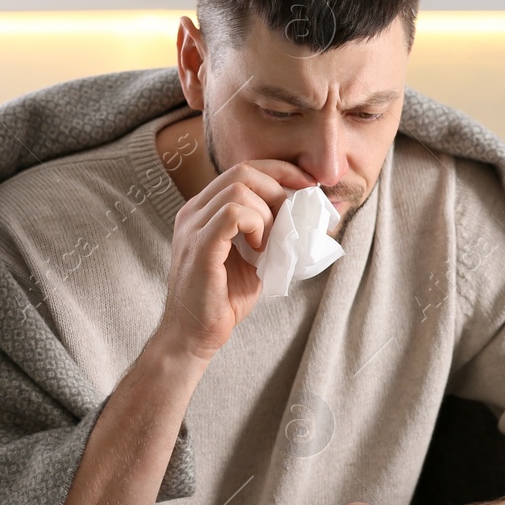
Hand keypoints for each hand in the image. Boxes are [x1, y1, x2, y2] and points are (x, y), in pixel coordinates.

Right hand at [155, 158, 316, 361]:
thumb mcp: (256, 257)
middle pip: (242, 171)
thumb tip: (311, 214)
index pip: (243, 169)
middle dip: (279, 187)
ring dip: (267, 212)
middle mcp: (194, 211)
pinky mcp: (199, 245)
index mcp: (204, 209)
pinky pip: (232, 213)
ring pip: (239, 189)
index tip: (308, 185)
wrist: (195, 334)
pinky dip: (256, 225)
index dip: (280, 171)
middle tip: (292, 217)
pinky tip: (260, 247)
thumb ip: (273, 232)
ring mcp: (193, 226)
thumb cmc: (223, 299)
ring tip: (271, 241)